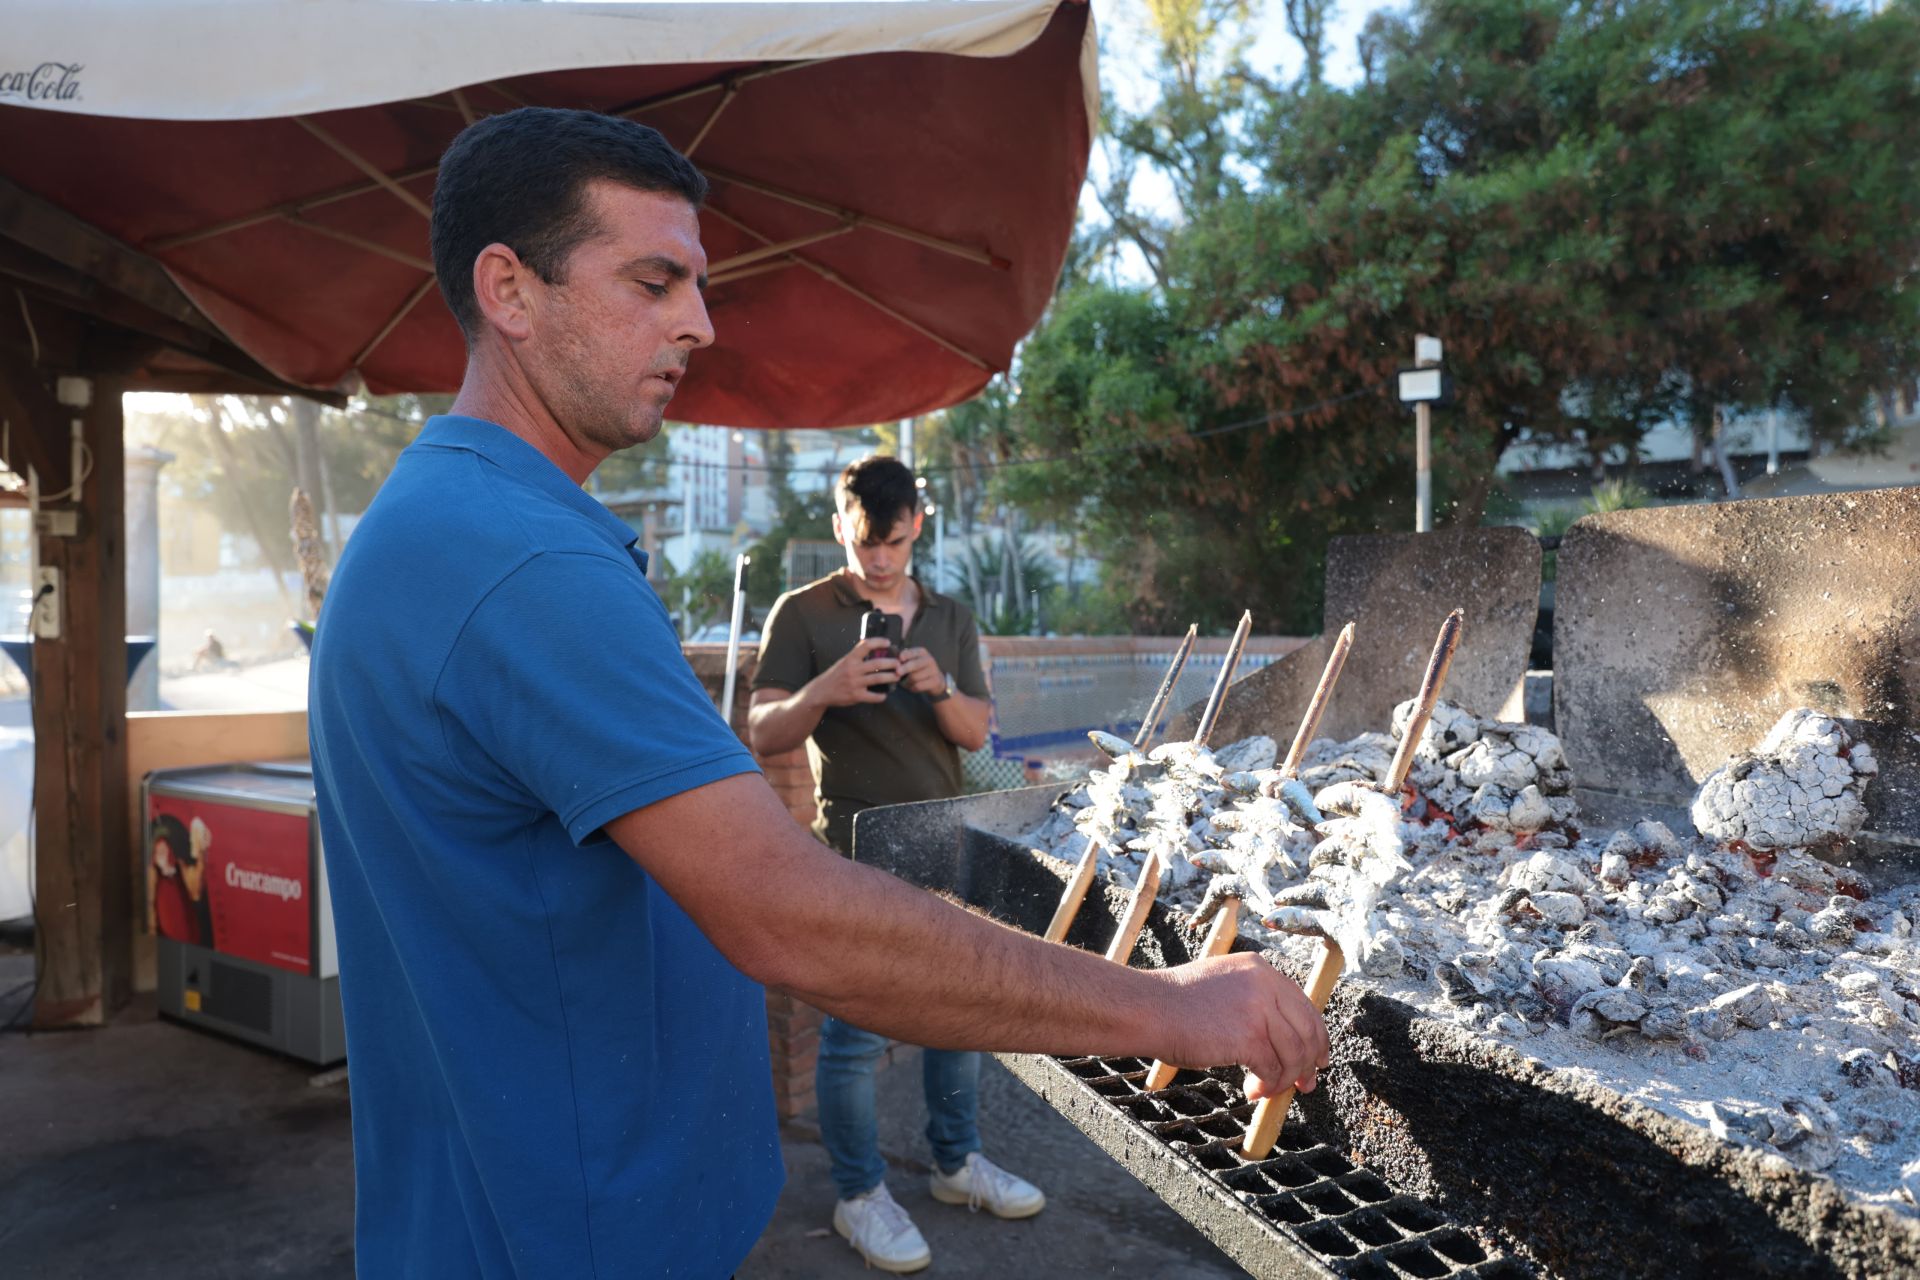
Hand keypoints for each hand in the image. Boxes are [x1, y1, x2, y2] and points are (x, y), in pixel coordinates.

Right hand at [810, 637, 899, 707]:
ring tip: (897, 676)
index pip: (866, 645)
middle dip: (891, 663)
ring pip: (878, 679)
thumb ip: (856, 654)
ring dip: (890, 677)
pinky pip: (873, 696)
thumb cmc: (835, 675)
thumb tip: (870, 644)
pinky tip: (885, 695)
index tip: (888, 643)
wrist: (821, 691)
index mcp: (850, 658)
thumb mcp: (843, 661)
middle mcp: (853, 669)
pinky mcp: (856, 696)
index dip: (878, 642)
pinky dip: (881, 696)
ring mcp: (855, 683)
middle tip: (899, 663)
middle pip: (877, 663)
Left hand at [896, 646, 946, 696]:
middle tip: (897, 673)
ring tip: (904, 683)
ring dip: (906, 682)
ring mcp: (934, 671)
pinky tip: (911, 687)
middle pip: (914, 664)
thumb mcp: (912, 661)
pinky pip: (919, 686)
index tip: (900, 658)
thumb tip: (893, 655)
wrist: (936, 680)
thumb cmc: (919, 669)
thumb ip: (903, 658)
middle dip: (905, 668)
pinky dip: (912, 688)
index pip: (912, 652)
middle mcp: (929, 660)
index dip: (905, 655)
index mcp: (922, 652)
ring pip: (915, 677)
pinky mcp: (935, 681)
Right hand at [1151, 953, 1328, 1099]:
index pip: (1305, 1005)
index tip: (1318, 1058)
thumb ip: (1255, 1000)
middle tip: (1305, 1085)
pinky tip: (1251, 1090)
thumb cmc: (1177, 1003)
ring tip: (1266, 1089)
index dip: (1316, 1036)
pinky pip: (1272, 1069)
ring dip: (1283, 1079)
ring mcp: (1258, 1009)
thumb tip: (1283, 1038)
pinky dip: (1266, 1085)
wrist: (1148, 1008)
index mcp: (1260, 968)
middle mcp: (1264, 983)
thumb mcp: (1224, 984)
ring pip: (1293, 1054)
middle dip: (1309, 1063)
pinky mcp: (1248, 1037)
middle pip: (1307, 1030)